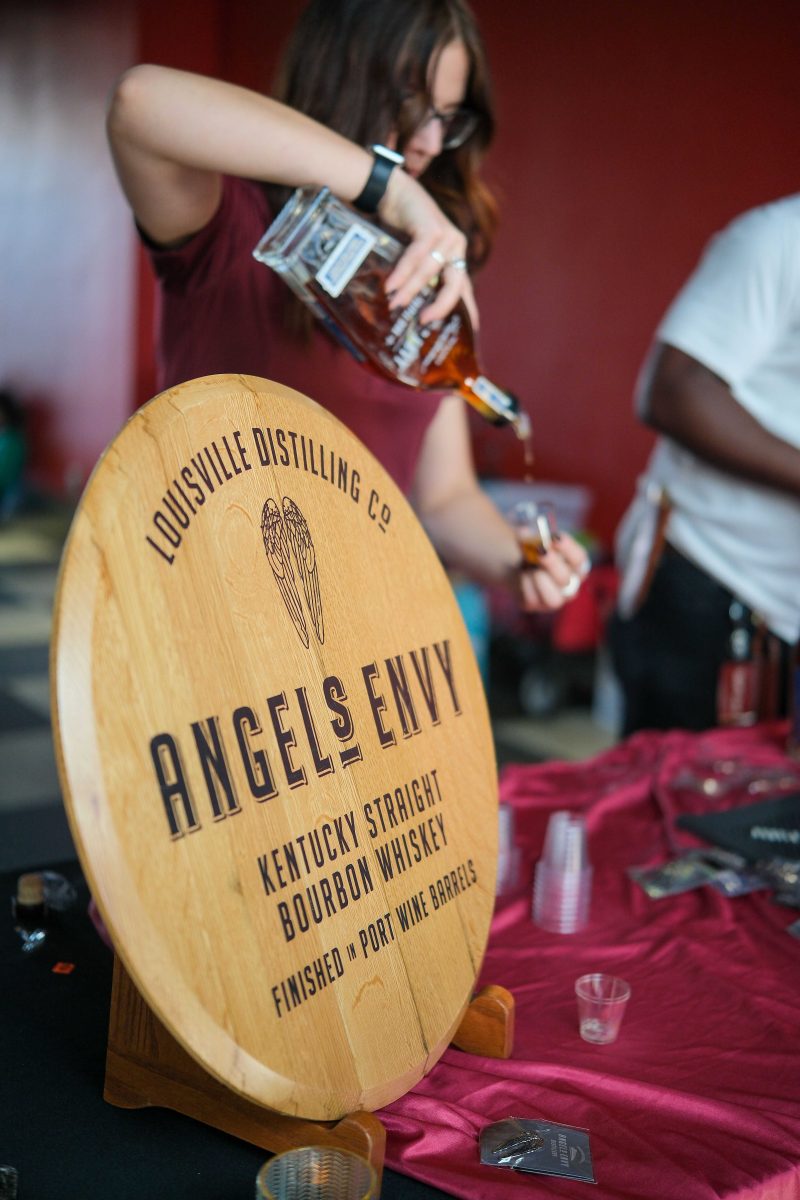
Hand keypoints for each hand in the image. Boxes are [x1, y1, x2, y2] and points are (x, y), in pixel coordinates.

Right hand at [378, 168, 475, 325]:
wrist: (395, 193)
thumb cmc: (403, 229)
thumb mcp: (416, 257)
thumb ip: (420, 277)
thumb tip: (407, 309)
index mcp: (456, 257)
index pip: (464, 289)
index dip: (469, 310)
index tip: (471, 331)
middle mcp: (456, 247)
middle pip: (454, 284)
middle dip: (440, 305)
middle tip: (424, 321)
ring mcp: (447, 236)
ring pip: (429, 271)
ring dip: (411, 289)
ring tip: (395, 303)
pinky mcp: (432, 227)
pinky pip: (418, 256)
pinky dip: (403, 272)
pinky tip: (391, 285)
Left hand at [515, 532, 589, 611]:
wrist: (513, 562)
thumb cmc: (530, 547)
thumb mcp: (532, 537)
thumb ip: (533, 535)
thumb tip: (526, 533)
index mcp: (576, 565)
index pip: (580, 559)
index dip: (568, 548)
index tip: (554, 537)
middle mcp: (570, 584)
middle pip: (565, 579)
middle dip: (551, 563)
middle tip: (539, 551)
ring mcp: (555, 598)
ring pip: (553, 598)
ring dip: (539, 579)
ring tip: (529, 568)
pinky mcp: (536, 605)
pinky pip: (532, 600)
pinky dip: (524, 586)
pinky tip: (522, 576)